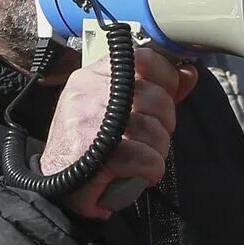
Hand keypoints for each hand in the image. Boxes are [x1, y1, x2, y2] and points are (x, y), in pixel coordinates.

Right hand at [40, 47, 198, 218]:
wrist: (55, 185)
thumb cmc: (87, 145)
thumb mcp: (115, 108)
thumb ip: (154, 89)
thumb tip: (188, 74)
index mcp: (93, 76)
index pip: (145, 59)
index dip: (166, 82)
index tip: (164, 100)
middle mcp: (89, 93)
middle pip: (156, 97)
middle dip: (163, 123)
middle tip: (148, 138)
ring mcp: (90, 122)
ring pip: (154, 129)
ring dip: (157, 150)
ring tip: (142, 158)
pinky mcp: (97, 154)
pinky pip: (147, 158)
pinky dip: (151, 170)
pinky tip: (140, 173)